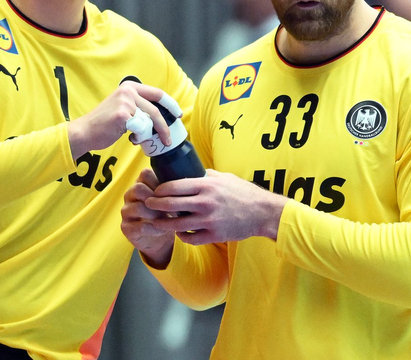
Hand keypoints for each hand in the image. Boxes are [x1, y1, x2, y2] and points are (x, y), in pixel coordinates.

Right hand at [67, 81, 173, 158]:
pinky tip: (129, 138)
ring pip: (149, 122)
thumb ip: (139, 106)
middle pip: (155, 110)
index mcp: (130, 86)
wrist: (85, 131)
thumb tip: (160, 116)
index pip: (158, 93)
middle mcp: (128, 90)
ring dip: (146, 134)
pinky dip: (138, 138)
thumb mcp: (123, 107)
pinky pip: (141, 130)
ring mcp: (125, 101)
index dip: (171, 104)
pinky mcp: (123, 114)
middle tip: (168, 140)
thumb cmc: (105, 123)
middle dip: (164, 127)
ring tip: (135, 138)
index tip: (178, 114)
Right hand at [121, 169, 175, 267]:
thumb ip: (174, 189)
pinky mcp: (126, 227)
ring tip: (168, 220)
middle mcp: (130, 195)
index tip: (174, 194)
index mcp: (141, 183)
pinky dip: (154, 229)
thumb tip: (191, 182)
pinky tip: (163, 231)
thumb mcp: (170, 199)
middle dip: (158, 200)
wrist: (158, 238)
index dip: (160, 182)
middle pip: (139, 188)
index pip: (145, 173)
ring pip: (138, 207)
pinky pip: (139, 226)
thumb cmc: (167, 214)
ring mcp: (126, 211)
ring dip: (156, 215)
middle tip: (172, 208)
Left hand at [145, 170, 288, 243]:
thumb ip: (206, 175)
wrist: (262, 212)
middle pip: (170, 204)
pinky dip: (182, 236)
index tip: (154, 191)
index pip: (173, 186)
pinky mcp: (214, 235)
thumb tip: (190, 172)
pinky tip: (180, 232)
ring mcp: (208, 220)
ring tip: (157, 222)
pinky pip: (190, 238)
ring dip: (163, 223)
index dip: (159, 190)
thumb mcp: (224, 177)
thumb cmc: (243, 193)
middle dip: (154, 205)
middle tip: (148, 205)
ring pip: (176, 225)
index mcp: (205, 186)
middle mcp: (204, 202)